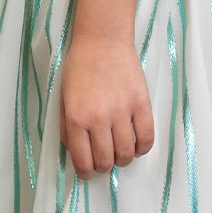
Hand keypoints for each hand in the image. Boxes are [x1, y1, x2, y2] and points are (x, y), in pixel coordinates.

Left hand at [59, 34, 153, 178]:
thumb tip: (76, 155)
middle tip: (104, 158)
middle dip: (104, 165)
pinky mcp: (142, 103)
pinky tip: (136, 144)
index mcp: (76, 118)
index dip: (86, 172)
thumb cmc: (80, 67)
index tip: (88, 171)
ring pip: (127, 154)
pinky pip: (147, 139)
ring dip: (122, 159)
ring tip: (119, 150)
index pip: (83, 161)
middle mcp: (99, 118)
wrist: (102, 40)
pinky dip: (142, 148)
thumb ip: (67, 128)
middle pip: (106, 161)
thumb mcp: (63, 98)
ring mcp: (122, 111)